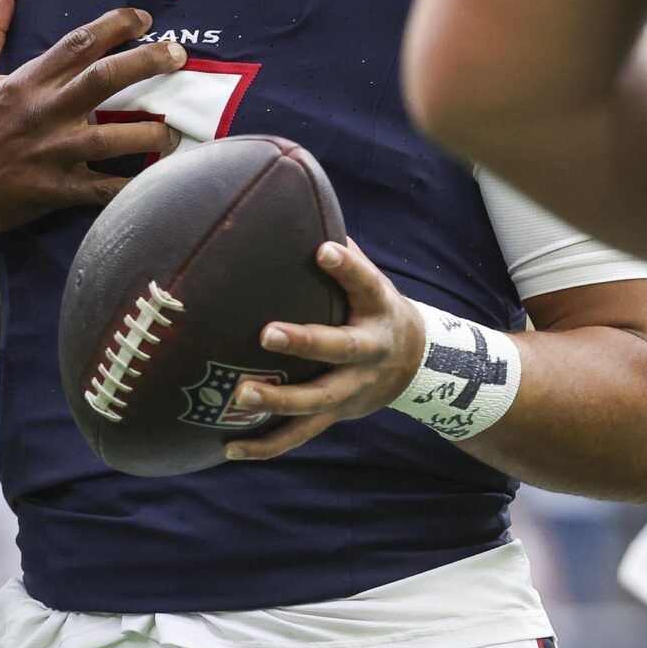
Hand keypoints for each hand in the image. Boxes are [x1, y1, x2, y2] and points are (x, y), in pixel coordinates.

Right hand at [0, 0, 186, 234]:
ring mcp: (53, 154)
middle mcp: (44, 113)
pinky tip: (158, 182)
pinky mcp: (56, 190)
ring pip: (114, 138)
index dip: (116, 25)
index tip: (143, 18)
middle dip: (148, 62)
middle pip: (105, 79)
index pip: (79, 44)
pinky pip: (103, 190)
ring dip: (151, 132)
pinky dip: (133, 188)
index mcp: (25, 83)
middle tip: (178, 54)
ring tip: (174, 132)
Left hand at [221, 238, 426, 460]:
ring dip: (278, 402)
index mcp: (377, 309)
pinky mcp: (334, 415)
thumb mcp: (369, 280)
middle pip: (339, 349)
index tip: (324, 249)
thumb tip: (295, 199)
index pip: (366, 283)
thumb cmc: (373, 307)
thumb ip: (340, 250)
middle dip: (304, 342)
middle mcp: (368, 352)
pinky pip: (298, 435)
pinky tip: (228, 448)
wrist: (418, 367)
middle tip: (266, 333)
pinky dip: (265, 444)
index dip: (348, 267)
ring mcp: (352, 389)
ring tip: (239, 395)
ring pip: (316, 401)